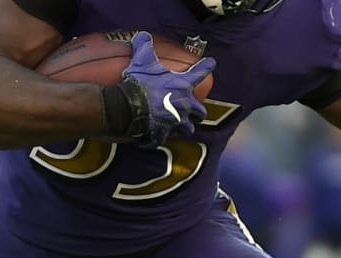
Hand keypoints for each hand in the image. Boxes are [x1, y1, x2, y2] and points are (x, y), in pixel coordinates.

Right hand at [118, 32, 214, 147]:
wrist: (128, 107)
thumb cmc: (140, 83)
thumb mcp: (142, 60)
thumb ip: (144, 46)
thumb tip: (142, 35)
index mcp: (183, 86)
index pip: (200, 73)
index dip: (206, 66)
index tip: (212, 63)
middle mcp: (184, 106)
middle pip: (200, 112)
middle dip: (198, 112)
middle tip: (195, 111)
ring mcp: (175, 123)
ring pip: (187, 129)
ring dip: (184, 128)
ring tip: (180, 127)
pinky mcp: (162, 135)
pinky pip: (163, 138)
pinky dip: (160, 137)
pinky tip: (155, 135)